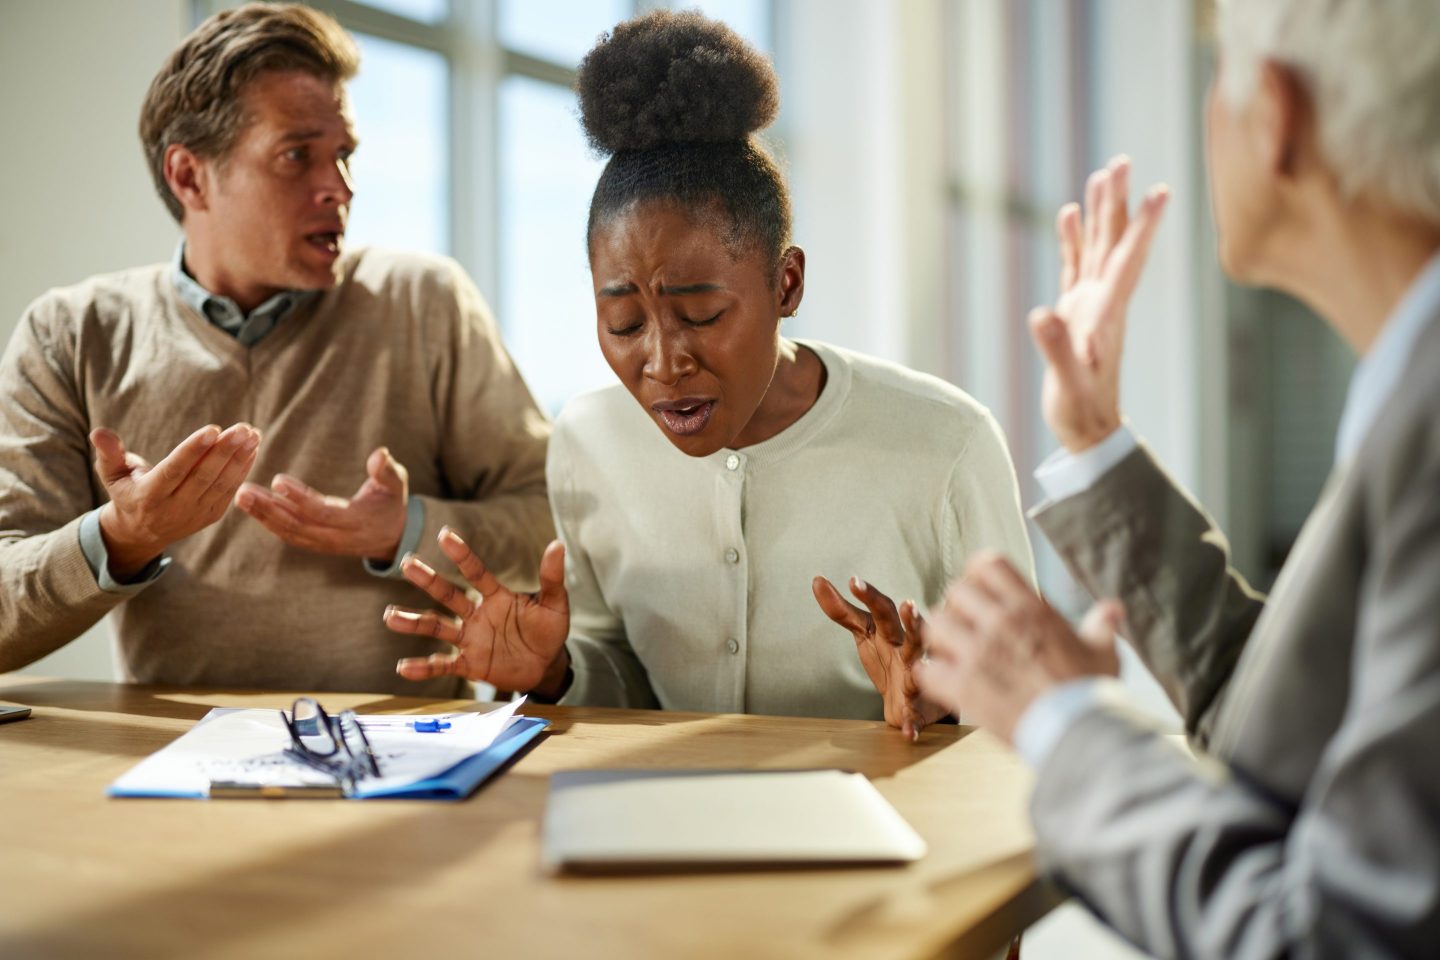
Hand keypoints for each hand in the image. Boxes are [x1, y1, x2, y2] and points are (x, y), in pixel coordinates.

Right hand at [93, 423, 260, 579]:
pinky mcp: (211, 515)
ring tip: (253, 434)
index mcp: (148, 497)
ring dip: (240, 458)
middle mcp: (174, 509)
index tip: (213, 429)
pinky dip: (243, 468)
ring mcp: (196, 515)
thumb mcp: (112, 475)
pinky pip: (230, 490)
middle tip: (242, 429)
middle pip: (203, 477)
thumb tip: (98, 432)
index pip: (175, 471)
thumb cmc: (126, 491)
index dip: (193, 450)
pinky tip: (253, 448)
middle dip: (225, 452)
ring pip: (221, 484)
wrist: (141, 531)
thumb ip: (109, 453)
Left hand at [235, 446, 408, 562]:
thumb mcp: (397, 484)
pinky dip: (269, 522)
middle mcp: (337, 538)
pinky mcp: (316, 544)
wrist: (392, 536)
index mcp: (355, 522)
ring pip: (289, 532)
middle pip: (298, 526)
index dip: (300, 498)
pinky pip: (289, 534)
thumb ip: (387, 471)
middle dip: (269, 509)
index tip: (277, 480)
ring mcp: (325, 544)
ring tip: (241, 496)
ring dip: (263, 516)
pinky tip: (253, 507)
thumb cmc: (392, 503)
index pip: (322, 512)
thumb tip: (379, 454)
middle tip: (244, 491)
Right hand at [385, 528, 570, 691]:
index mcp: (497, 597)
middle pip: (448, 595)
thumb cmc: (548, 631)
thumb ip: (552, 578)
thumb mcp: (555, 605)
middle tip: (407, 563)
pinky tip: (403, 667)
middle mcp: (478, 614)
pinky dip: (425, 667)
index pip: (476, 572)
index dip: (461, 555)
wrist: (546, 665)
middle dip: (429, 581)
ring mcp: (471, 639)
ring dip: (414, 622)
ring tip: (389, 616)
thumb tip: (558, 545)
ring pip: (438, 627)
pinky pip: (444, 665)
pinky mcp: (470, 664)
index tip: (444, 535)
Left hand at [812, 575, 947, 740]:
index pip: (882, 609)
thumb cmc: (890, 658)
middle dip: (910, 621)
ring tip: (919, 663)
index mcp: (892, 632)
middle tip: (908, 605)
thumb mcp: (866, 633)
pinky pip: (914, 717)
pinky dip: (911, 725)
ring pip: (920, 667)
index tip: (853, 581)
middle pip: (908, 632)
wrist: (915, 701)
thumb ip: (843, 610)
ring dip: (920, 664)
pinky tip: (907, 734)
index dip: (869, 596)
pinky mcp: (915, 707)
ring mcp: (914, 677)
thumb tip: (817, 579)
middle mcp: (907, 650)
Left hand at [916, 552, 1123, 744]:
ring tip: (951, 653)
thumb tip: (1113, 609)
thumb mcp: (1104, 652)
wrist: (1078, 732)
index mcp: (1031, 609)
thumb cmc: (1091, 691)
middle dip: (957, 607)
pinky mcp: (962, 686)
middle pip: (956, 591)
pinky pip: (927, 668)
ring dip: (940, 638)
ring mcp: (978, 653)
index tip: (981, 590)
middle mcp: (1000, 623)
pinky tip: (944, 682)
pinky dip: (931, 674)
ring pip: (936, 625)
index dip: (979, 574)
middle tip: (964, 626)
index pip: (988, 564)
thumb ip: (1102, 626)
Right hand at [1033, 155, 1168, 451]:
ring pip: (1097, 247)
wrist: (1089, 430)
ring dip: (1102, 211)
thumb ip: (1058, 350)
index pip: (1127, 261)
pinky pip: (1074, 265)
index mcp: (1106, 314)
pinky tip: (1068, 212)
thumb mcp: (1069, 385)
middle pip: (1114, 243)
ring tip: (1103, 172)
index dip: (1142, 227)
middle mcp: (1103, 302)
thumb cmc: (1081, 412)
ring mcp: (1090, 304)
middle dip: (1119, 203)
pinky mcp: (1074, 312)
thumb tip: (1041, 314)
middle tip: (1121, 162)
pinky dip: (1072, 238)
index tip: (1160, 192)